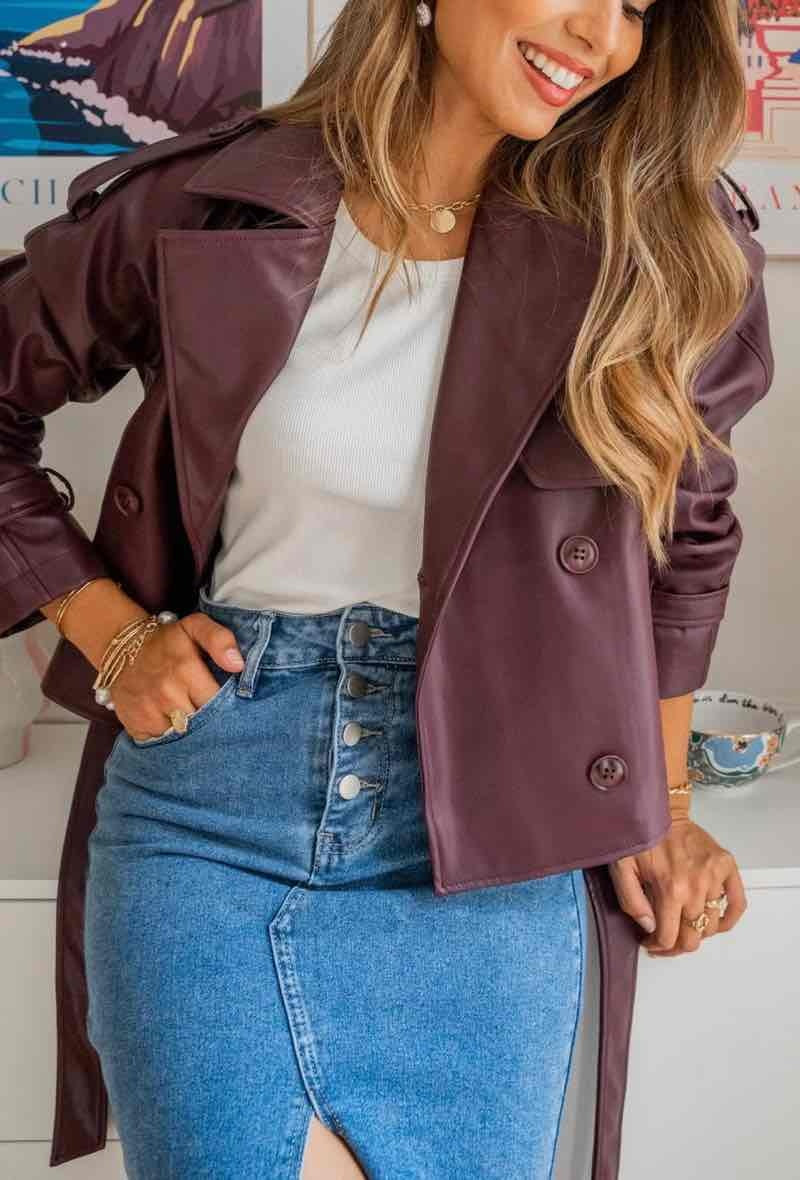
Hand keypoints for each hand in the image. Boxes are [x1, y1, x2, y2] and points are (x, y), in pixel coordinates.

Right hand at [109, 612, 244, 741]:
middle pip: (203, 723)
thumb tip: (238, 665)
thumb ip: (220, 639)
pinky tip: (170, 721)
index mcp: (185, 669)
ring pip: (184, 736)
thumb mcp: (194, 626)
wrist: (121, 648)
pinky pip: (163, 743)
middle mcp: (167, 694)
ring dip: (190, 730)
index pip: (218, 702)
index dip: (225, 705)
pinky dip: (169, 737)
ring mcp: (148, 712)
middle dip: (210, 720)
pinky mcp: (135, 726)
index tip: (226, 701)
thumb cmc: (166, 641)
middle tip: (209, 710)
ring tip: (190, 714)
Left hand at [608, 817, 746, 955]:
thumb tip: (649, 928)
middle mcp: (696, 886)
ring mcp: (715, 876)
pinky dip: (729, 919)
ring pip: (712, 925)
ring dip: (698, 933)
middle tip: (666, 940)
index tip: (650, 943)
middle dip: (677, 945)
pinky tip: (715, 924)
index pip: (669, 937)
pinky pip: (737, 903)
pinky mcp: (726, 866)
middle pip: (693, 936)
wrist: (660, 809)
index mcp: (670, 888)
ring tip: (683, 927)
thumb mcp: (622, 869)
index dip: (658, 946)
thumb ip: (632, 902)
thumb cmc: (639, 837)